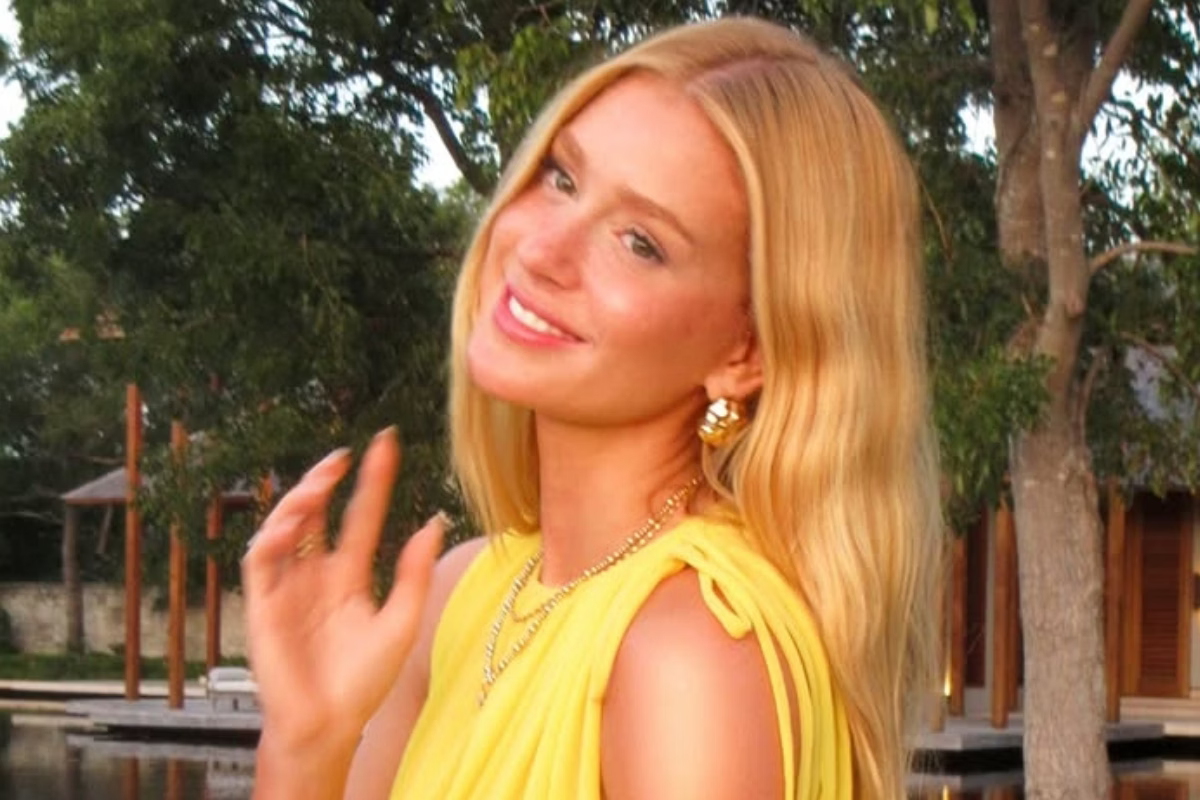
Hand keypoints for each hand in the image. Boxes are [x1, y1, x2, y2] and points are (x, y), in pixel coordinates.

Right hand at [242, 427, 443, 761]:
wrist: (330, 725)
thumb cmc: (364, 683)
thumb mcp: (402, 621)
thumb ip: (414, 573)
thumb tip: (434, 521)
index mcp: (350, 576)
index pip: (360, 516)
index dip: (372, 482)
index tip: (385, 445)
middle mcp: (316, 574)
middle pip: (317, 513)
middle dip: (326, 479)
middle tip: (344, 455)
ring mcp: (288, 587)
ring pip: (284, 527)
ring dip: (297, 501)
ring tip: (321, 483)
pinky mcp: (263, 605)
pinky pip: (259, 562)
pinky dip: (270, 538)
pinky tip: (290, 525)